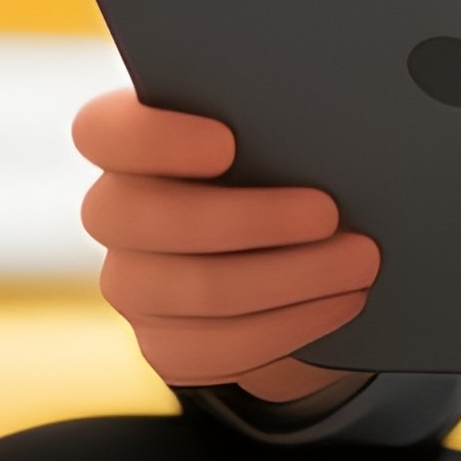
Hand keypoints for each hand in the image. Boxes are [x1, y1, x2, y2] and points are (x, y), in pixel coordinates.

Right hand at [73, 90, 379, 403]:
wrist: (295, 249)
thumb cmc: (283, 166)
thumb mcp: (273, 130)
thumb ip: (267, 117)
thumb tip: (318, 111)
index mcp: (129, 143)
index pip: (101, 133)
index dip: (153, 140)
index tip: (226, 143)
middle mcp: (116, 213)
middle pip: (144, 220)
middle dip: (248, 218)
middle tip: (328, 212)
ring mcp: (132, 284)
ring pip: (195, 290)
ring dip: (290, 277)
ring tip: (359, 260)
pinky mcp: (164, 345)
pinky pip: (215, 349)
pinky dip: (289, 326)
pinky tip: (338, 303)